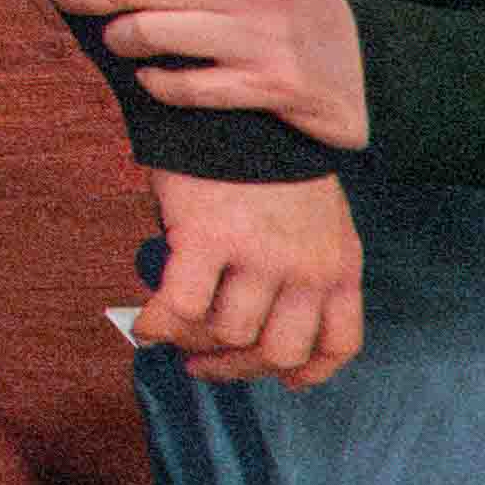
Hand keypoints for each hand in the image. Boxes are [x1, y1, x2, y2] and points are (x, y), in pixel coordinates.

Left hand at [47, 0, 369, 147]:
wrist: (376, 65)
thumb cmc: (288, 10)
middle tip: (63, 0)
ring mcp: (259, 35)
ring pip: (149, 32)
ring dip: (120, 40)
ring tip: (118, 42)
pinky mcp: (271, 84)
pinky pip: (186, 86)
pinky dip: (157, 85)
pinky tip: (152, 81)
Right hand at [124, 165, 367, 386]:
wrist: (237, 104)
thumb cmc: (269, 158)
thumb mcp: (317, 215)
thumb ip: (304, 264)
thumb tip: (258, 313)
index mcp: (339, 264)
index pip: (337, 343)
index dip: (308, 372)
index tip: (282, 379)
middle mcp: (306, 269)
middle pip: (277, 351)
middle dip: (238, 366)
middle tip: (205, 364)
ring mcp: (259, 257)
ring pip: (226, 332)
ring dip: (194, 342)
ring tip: (173, 333)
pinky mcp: (207, 240)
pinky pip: (180, 308)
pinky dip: (158, 324)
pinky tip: (145, 324)